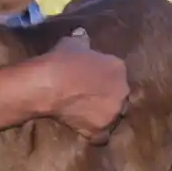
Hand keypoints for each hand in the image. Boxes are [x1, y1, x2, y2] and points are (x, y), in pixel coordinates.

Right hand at [40, 27, 129, 143]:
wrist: (50, 84)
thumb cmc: (62, 60)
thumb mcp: (73, 42)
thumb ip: (82, 40)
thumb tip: (82, 33)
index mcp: (119, 68)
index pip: (118, 75)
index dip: (106, 78)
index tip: (94, 80)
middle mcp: (122, 91)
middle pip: (120, 97)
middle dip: (109, 97)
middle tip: (91, 97)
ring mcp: (112, 113)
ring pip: (114, 117)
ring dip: (104, 116)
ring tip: (88, 114)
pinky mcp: (100, 130)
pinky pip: (103, 137)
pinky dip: (97, 135)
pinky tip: (88, 131)